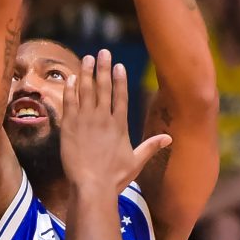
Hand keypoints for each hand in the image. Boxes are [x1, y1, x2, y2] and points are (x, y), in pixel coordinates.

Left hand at [60, 48, 168, 195]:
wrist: (92, 186)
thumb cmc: (114, 178)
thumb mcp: (136, 161)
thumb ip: (151, 147)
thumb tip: (169, 139)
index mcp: (119, 125)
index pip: (120, 96)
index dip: (119, 79)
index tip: (118, 65)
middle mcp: (103, 119)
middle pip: (103, 87)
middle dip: (103, 68)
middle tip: (102, 52)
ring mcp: (85, 121)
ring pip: (86, 90)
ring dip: (86, 72)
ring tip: (87, 58)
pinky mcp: (70, 127)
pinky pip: (70, 102)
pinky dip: (70, 89)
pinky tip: (71, 78)